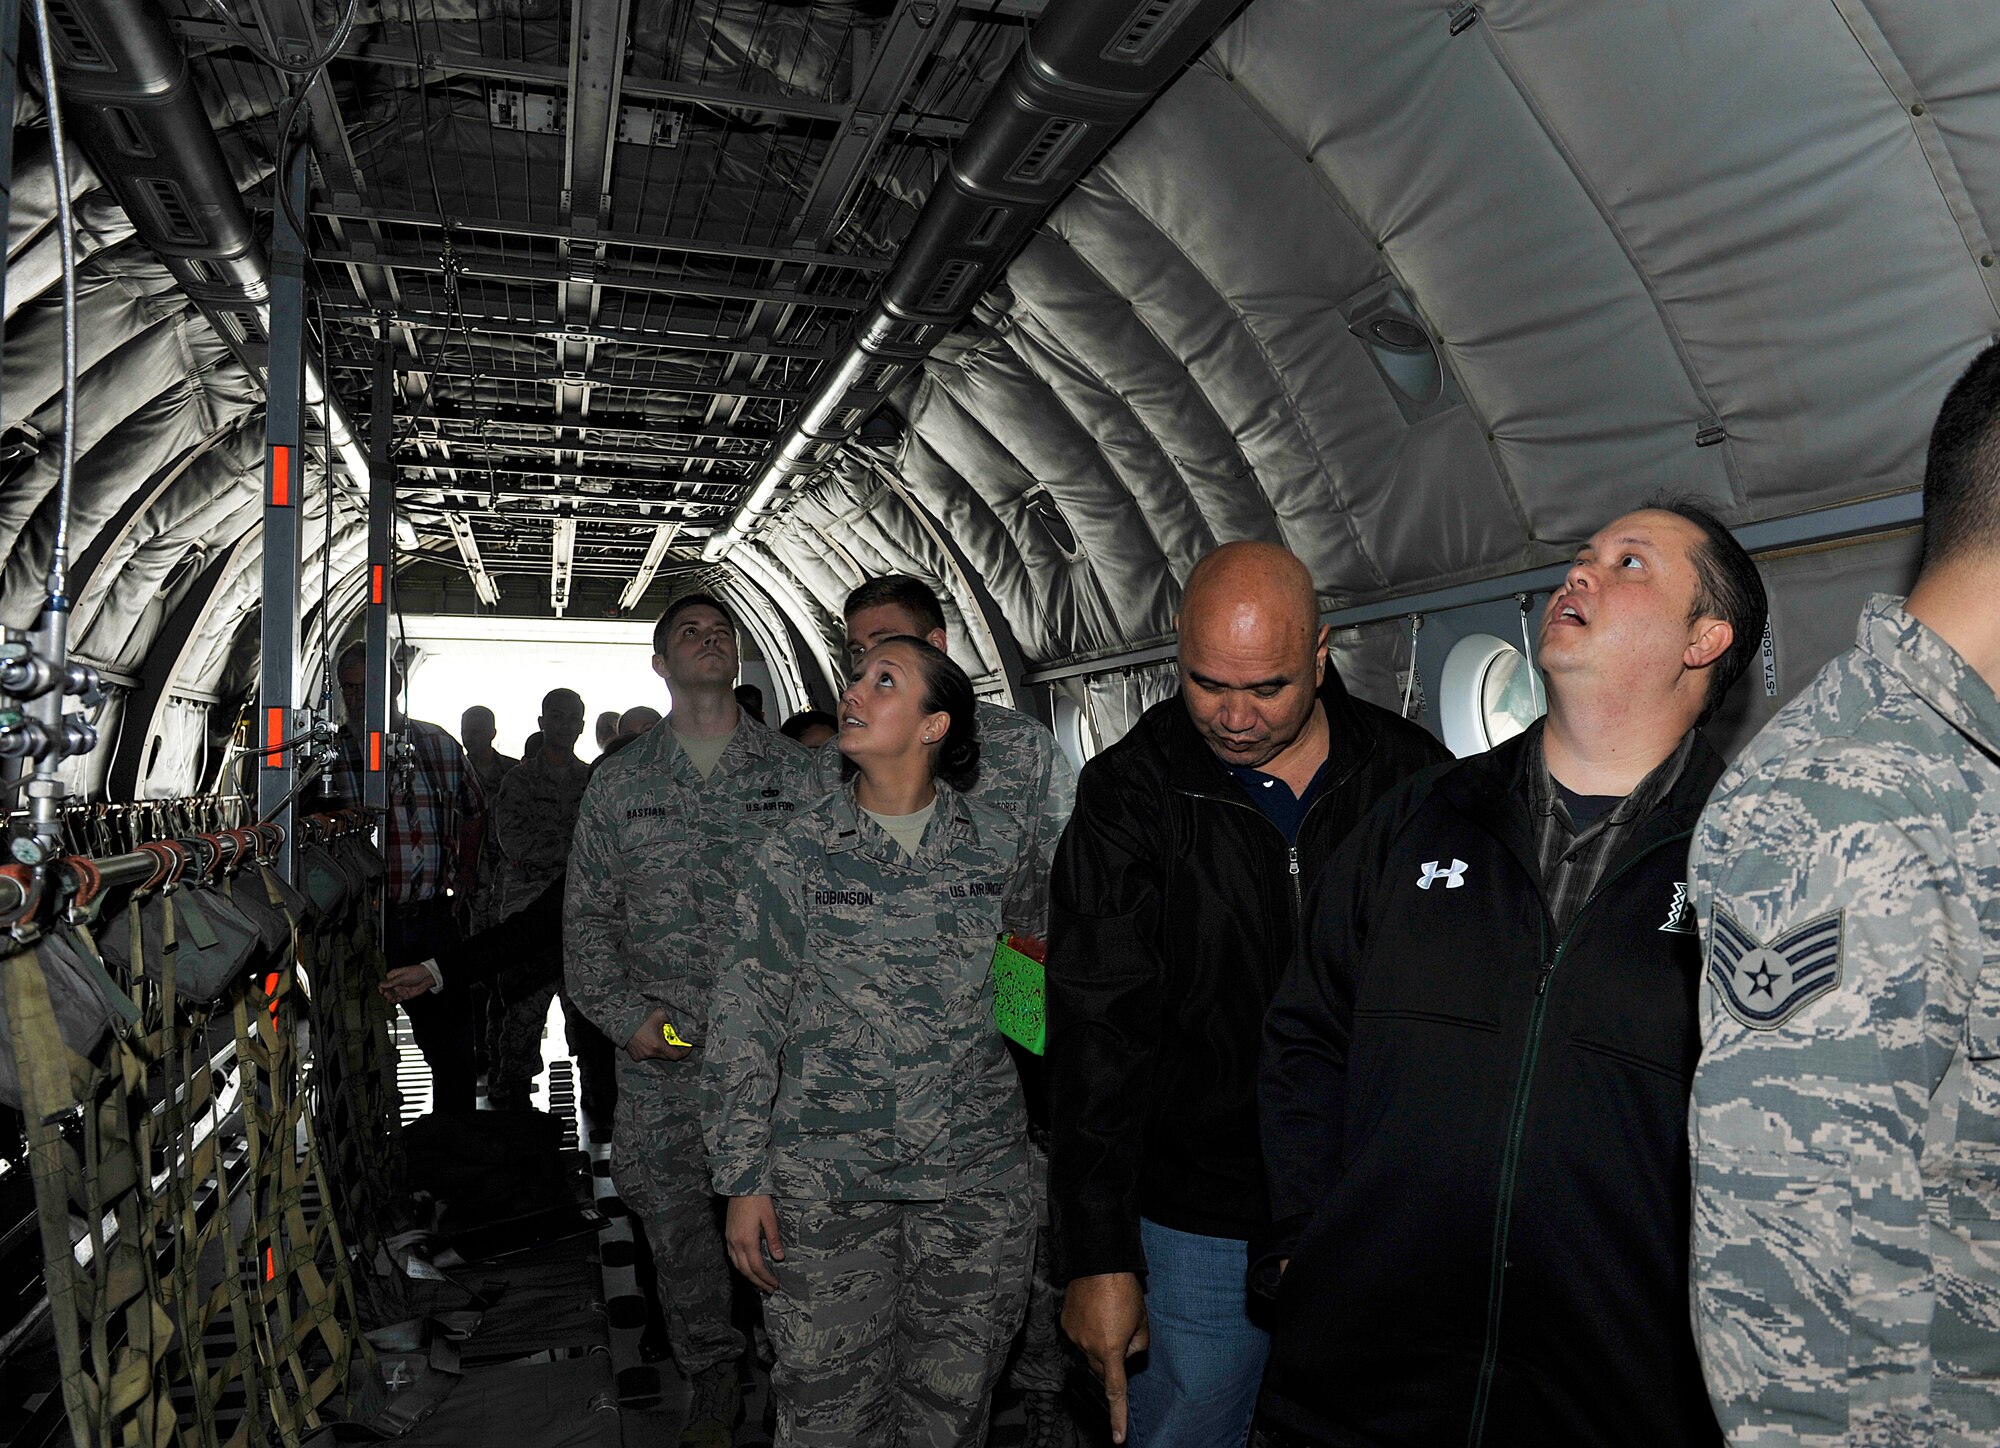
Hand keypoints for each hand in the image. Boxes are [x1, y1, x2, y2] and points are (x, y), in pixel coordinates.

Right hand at [378, 964, 434, 1003]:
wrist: (427, 978)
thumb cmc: (416, 972)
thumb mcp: (402, 977)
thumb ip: (391, 982)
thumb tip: (381, 984)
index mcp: (393, 975)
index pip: (384, 982)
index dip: (381, 987)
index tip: (381, 991)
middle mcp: (395, 983)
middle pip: (386, 990)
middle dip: (385, 994)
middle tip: (386, 995)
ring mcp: (399, 989)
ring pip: (391, 996)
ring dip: (390, 998)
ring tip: (391, 999)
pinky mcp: (404, 995)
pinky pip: (397, 999)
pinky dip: (396, 1001)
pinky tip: (396, 1000)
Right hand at [625, 1007, 691, 1061]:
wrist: (621, 1019)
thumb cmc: (640, 1016)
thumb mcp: (660, 1014)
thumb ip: (673, 1019)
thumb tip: (684, 1021)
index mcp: (657, 1045)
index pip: (676, 1056)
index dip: (684, 1052)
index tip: (688, 1046)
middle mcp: (649, 1053)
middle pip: (667, 1056)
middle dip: (673, 1049)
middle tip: (676, 1040)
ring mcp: (641, 1055)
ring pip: (657, 1055)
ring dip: (661, 1048)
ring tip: (660, 1036)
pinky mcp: (635, 1055)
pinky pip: (647, 1055)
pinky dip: (651, 1049)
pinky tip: (649, 1040)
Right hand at [724, 1195, 784, 1291]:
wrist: (741, 1184)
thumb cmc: (757, 1199)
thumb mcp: (769, 1218)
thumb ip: (773, 1239)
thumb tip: (779, 1258)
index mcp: (747, 1240)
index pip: (757, 1266)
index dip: (766, 1278)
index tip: (775, 1285)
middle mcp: (736, 1242)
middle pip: (746, 1270)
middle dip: (758, 1282)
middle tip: (769, 1289)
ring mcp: (730, 1239)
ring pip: (737, 1265)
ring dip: (748, 1276)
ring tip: (759, 1282)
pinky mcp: (728, 1234)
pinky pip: (732, 1256)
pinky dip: (740, 1266)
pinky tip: (746, 1267)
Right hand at [1061, 1271, 1148, 1443]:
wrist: (1098, 1263)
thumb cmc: (1124, 1290)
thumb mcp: (1142, 1320)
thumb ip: (1137, 1345)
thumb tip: (1126, 1353)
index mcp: (1110, 1349)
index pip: (1116, 1390)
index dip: (1118, 1416)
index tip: (1118, 1438)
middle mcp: (1088, 1346)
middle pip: (1102, 1368)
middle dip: (1113, 1359)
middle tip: (1123, 1332)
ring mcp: (1074, 1335)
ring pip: (1090, 1351)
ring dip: (1100, 1342)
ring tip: (1108, 1314)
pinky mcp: (1065, 1324)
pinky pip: (1080, 1336)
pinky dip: (1089, 1330)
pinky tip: (1095, 1310)